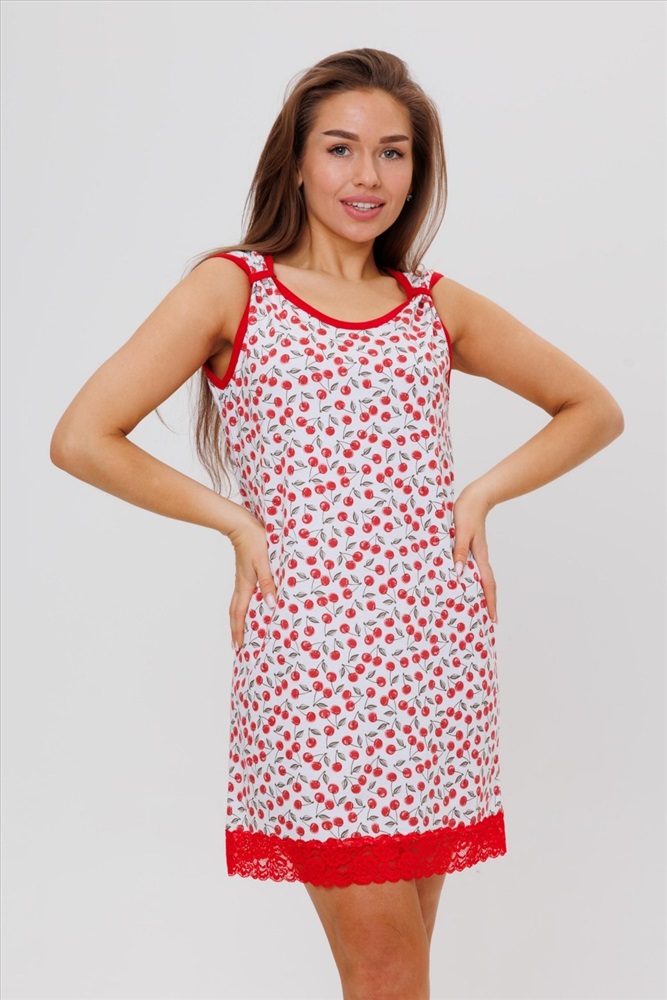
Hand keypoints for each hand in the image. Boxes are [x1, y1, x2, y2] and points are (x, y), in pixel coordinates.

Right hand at [226, 513, 277, 651]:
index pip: (239, 614)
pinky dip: (241, 607)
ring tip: (239, 631)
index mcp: (246, 585)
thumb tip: (270, 605)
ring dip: (236, 620)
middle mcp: (241, 585)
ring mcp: (241, 579)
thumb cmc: (256, 541)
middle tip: (235, 646)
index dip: (239, 630)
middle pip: (235, 613)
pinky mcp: (244, 573)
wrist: (242, 525)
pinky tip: (247, 607)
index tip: (237, 646)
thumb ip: (268, 583)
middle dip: (235, 630)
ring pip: (236, 605)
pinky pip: (241, 596)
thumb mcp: (265, 563)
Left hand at [452, 485, 497, 622]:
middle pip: (487, 586)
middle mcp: (481, 558)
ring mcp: (477, 554)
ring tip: (477, 608)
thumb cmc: (465, 513)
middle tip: (488, 621)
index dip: (491, 603)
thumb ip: (459, 552)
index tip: (493, 620)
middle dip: (489, 603)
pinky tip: (465, 583)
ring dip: (481, 594)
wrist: (474, 498)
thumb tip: (459, 574)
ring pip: (481, 578)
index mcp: (480, 557)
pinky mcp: (472, 548)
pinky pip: (475, 569)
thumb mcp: (460, 532)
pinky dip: (473, 581)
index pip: (488, 585)